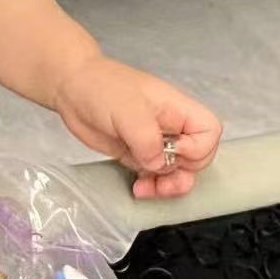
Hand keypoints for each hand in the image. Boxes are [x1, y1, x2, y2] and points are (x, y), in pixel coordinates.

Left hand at [53, 55, 221, 199]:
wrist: (71, 88)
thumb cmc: (102, 89)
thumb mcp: (127, 110)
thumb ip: (147, 139)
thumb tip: (158, 164)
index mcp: (176, 108)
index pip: (209, 131)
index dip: (197, 148)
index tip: (172, 149)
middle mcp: (170, 126)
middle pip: (197, 158)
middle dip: (182, 173)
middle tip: (158, 176)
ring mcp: (153, 142)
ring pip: (177, 171)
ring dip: (168, 186)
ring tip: (147, 190)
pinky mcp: (136, 154)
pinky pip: (155, 177)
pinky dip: (152, 187)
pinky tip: (137, 188)